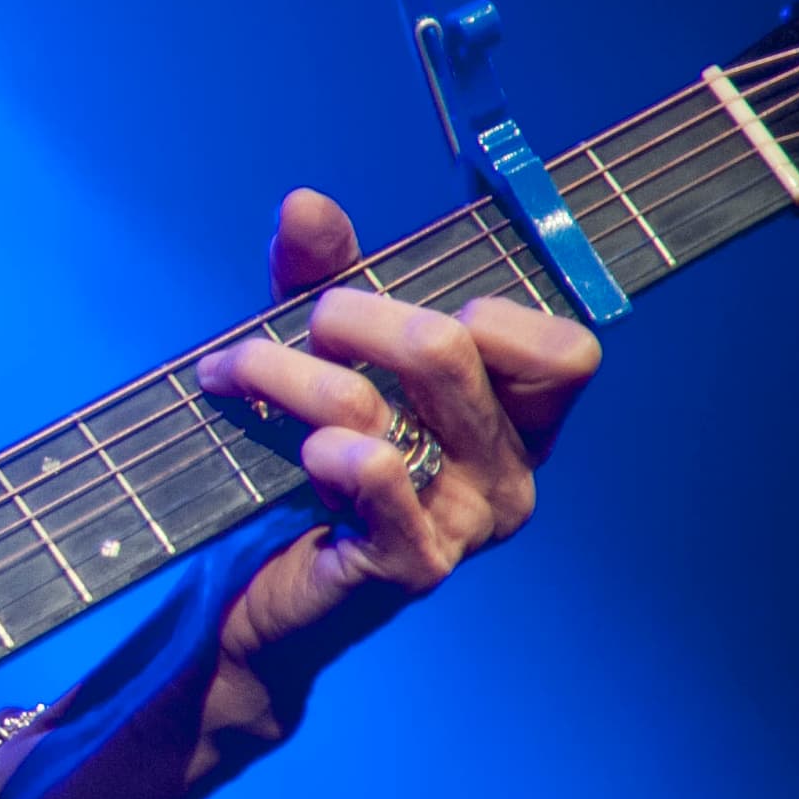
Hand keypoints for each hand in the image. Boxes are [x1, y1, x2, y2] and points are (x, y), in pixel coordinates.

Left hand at [194, 188, 603, 700]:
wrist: (250, 592)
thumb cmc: (303, 464)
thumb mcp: (317, 355)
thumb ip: (321, 278)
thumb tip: (306, 206)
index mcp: (515, 419)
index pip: (563, 352)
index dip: (484, 309)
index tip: (399, 304)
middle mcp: (507, 473)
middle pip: (448, 350)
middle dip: (352, 316)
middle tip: (299, 327)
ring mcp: (464, 525)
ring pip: (384, 406)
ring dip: (291, 374)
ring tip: (235, 372)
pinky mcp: (409, 565)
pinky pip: (381, 482)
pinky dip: (331, 449)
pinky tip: (302, 448)